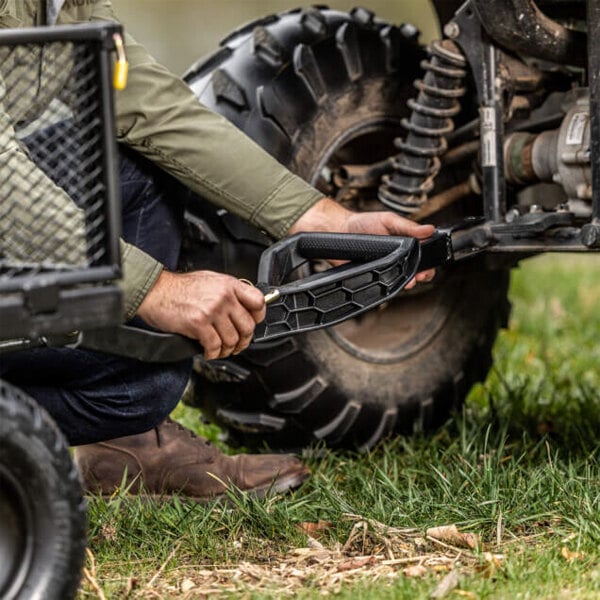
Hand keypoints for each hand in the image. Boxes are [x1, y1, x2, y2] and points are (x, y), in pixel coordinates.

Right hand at [137, 270, 265, 359]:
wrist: (155, 291)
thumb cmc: (179, 287)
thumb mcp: (210, 280)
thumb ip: (228, 292)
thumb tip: (243, 306)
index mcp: (228, 285)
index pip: (258, 302)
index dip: (258, 317)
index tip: (253, 324)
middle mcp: (223, 297)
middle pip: (247, 326)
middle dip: (243, 340)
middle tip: (237, 344)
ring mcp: (212, 310)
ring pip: (232, 339)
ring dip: (228, 350)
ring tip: (221, 350)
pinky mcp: (199, 324)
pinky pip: (215, 346)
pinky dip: (213, 354)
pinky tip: (209, 352)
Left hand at [288, 198, 436, 286]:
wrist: (339, 231)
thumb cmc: (363, 223)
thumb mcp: (388, 220)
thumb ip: (408, 226)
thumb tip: (429, 229)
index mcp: (405, 242)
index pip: (423, 254)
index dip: (429, 261)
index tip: (429, 264)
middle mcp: (397, 257)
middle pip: (416, 270)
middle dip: (421, 274)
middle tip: (420, 274)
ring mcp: (386, 267)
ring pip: (402, 279)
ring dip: (407, 281)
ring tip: (408, 280)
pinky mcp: (374, 276)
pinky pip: (385, 285)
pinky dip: (390, 286)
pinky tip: (392, 282)